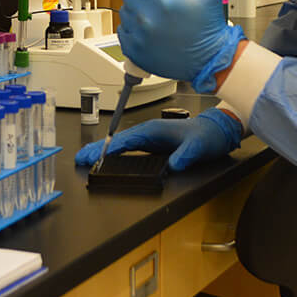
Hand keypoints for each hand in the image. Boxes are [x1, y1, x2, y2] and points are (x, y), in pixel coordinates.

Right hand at [74, 108, 242, 171]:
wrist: (216, 130)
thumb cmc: (206, 135)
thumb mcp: (197, 147)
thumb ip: (185, 156)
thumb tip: (173, 166)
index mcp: (154, 130)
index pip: (125, 140)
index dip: (107, 149)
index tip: (93, 157)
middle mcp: (149, 132)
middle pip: (118, 141)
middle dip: (98, 149)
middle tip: (80, 159)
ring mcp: (150, 138)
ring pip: (122, 144)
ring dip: (104, 151)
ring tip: (88, 160)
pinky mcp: (153, 144)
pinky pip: (130, 148)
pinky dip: (116, 152)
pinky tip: (109, 159)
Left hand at [117, 0, 245, 91]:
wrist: (210, 60)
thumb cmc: (209, 27)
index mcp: (162, 1)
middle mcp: (146, 19)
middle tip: (159, 0)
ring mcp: (138, 37)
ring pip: (125, 11)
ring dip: (137, 10)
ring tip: (156, 16)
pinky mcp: (134, 51)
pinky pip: (122, 31)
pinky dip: (132, 28)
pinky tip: (149, 30)